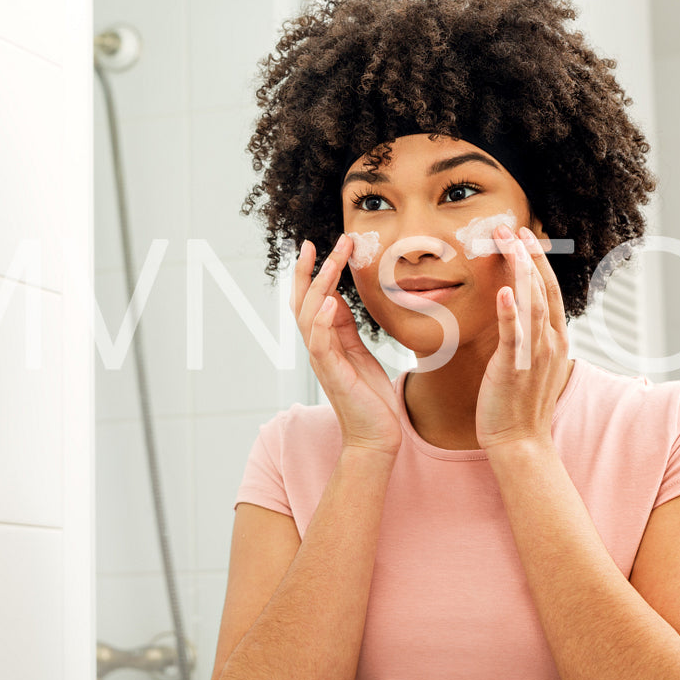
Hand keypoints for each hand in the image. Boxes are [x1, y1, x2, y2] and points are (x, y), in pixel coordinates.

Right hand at [293, 235, 404, 456]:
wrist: (376, 436)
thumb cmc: (369, 396)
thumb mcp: (358, 352)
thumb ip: (345, 327)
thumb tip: (337, 298)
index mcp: (325, 339)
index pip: (312, 298)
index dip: (314, 271)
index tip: (321, 245)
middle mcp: (318, 347)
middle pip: (304, 300)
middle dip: (311, 270)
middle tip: (321, 243)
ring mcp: (322, 360)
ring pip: (309, 316)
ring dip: (320, 286)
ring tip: (331, 262)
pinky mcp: (332, 374)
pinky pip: (321, 343)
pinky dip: (323, 321)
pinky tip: (331, 303)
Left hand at [476, 225, 571, 450]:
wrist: (520, 442)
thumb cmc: (520, 406)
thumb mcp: (530, 364)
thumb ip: (529, 338)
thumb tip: (520, 317)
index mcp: (554, 340)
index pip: (550, 291)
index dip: (538, 262)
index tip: (526, 236)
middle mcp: (549, 343)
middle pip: (543, 289)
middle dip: (528, 255)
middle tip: (512, 226)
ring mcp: (534, 355)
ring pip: (532, 304)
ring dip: (521, 271)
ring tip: (509, 243)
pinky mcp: (514, 368)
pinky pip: (514, 335)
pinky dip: (510, 312)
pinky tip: (503, 291)